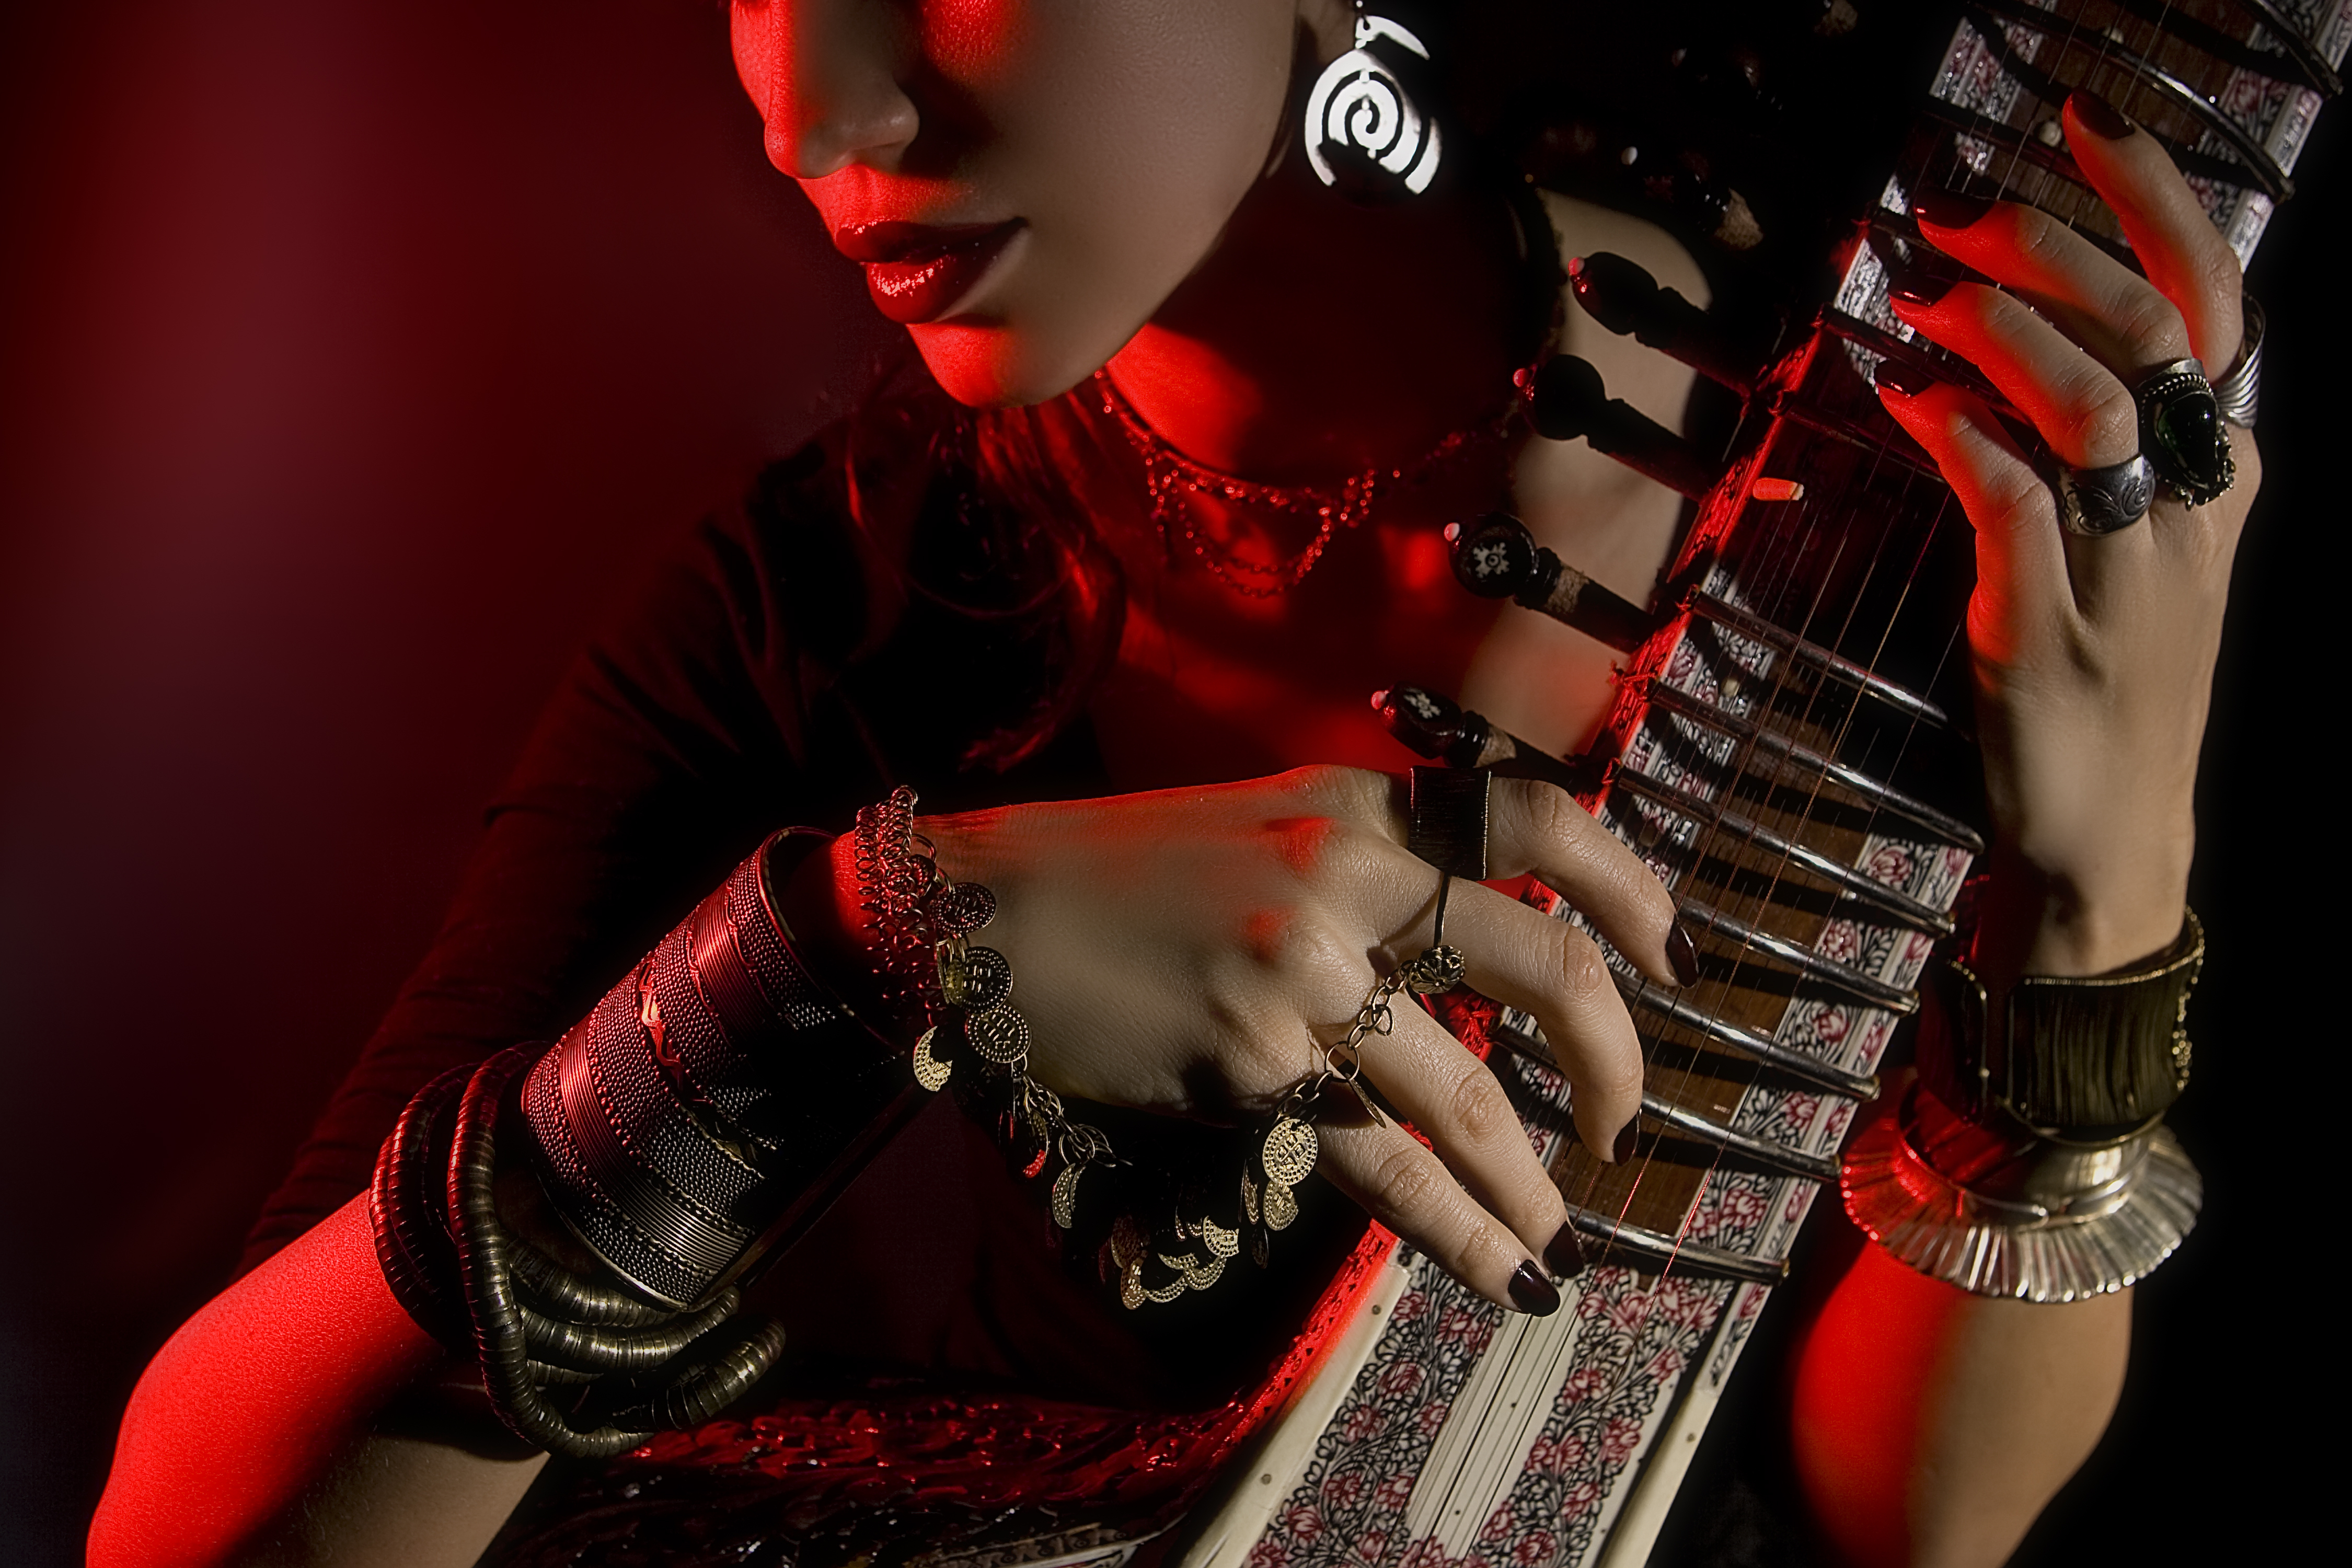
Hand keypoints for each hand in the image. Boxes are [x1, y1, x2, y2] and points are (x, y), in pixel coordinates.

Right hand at [790, 766, 1685, 1310]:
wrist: (978, 914)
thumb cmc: (1114, 876)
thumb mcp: (1257, 826)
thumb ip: (1363, 864)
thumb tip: (1464, 947)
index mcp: (1355, 806)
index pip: (1537, 816)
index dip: (1629, 885)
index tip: (1674, 956)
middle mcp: (1345, 876)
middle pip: (1539, 960)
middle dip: (1614, 1055)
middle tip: (1625, 1124)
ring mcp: (1303, 972)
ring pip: (1465, 1093)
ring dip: (1533, 1182)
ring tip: (1563, 1240)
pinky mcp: (1252, 1063)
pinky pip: (1381, 1161)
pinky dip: (1456, 1229)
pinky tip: (1502, 1272)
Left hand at [1875, 91, 2252, 980]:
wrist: (2110, 846)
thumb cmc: (2110, 689)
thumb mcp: (2141, 555)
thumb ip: (2110, 451)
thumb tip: (2026, 335)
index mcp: (2217, 476)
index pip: (2215, 303)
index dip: (2154, 197)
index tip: (2082, 121)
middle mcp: (2188, 510)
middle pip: (2152, 333)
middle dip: (2056, 247)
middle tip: (1960, 212)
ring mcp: (2123, 573)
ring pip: (2091, 408)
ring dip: (2004, 332)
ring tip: (1927, 294)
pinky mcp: (2046, 631)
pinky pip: (2014, 505)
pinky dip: (1961, 436)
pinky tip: (1908, 396)